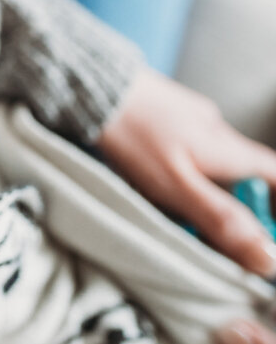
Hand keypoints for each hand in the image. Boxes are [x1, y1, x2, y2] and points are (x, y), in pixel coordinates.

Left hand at [96, 68, 275, 277]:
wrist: (86, 86)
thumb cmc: (130, 135)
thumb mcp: (175, 186)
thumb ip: (220, 219)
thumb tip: (268, 257)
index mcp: (228, 148)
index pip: (275, 175)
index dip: (273, 203)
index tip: (266, 229)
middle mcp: (215, 128)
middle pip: (243, 171)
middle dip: (231, 202)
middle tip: (203, 226)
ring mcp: (187, 116)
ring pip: (210, 159)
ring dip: (201, 186)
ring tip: (169, 204)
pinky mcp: (161, 111)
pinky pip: (182, 145)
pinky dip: (177, 166)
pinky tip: (147, 175)